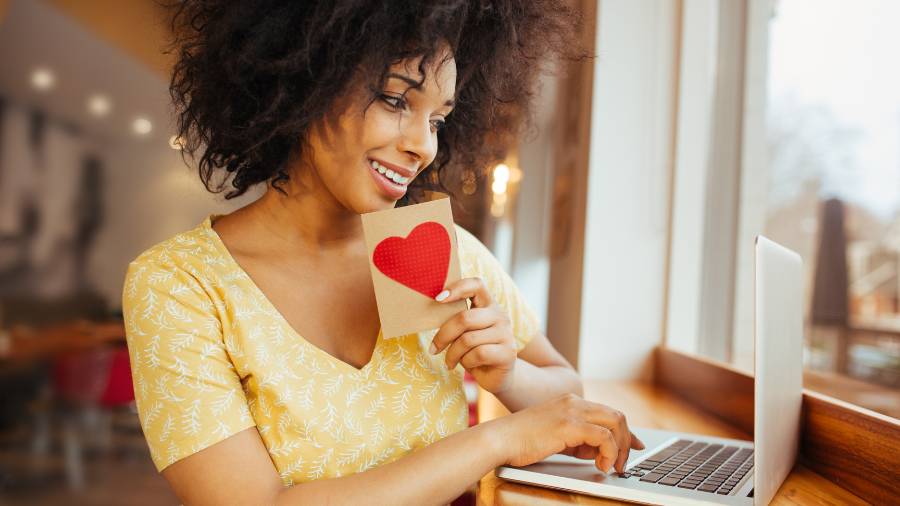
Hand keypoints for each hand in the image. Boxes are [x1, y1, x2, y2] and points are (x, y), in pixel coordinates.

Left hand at [430, 277, 516, 393]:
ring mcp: (506, 333)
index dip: (457, 288)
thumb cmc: (474, 351)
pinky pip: (478, 354)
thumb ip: (456, 320)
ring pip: (468, 339)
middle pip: (465, 318)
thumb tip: (433, 308)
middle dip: (444, 335)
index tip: (438, 299)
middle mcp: (500, 315)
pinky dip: (467, 362)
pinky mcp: (508, 353)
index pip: (476, 285)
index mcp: (488, 304)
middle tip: (433, 349)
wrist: (495, 376)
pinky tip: (468, 366)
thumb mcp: (464, 332)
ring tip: (450, 361)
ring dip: (453, 354)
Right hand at [497, 393, 645, 473]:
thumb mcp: (556, 438)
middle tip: (625, 462)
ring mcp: (572, 410)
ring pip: (615, 423)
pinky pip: (604, 436)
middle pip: (617, 416)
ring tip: (613, 466)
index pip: (608, 412)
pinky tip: (601, 465)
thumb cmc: (522, 441)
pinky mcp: (570, 424)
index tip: (636, 445)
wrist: (500, 439)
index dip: (626, 431)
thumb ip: (578, 441)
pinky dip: (609, 453)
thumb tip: (598, 452)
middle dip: (627, 441)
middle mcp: (574, 401)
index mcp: (570, 402)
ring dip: (620, 448)